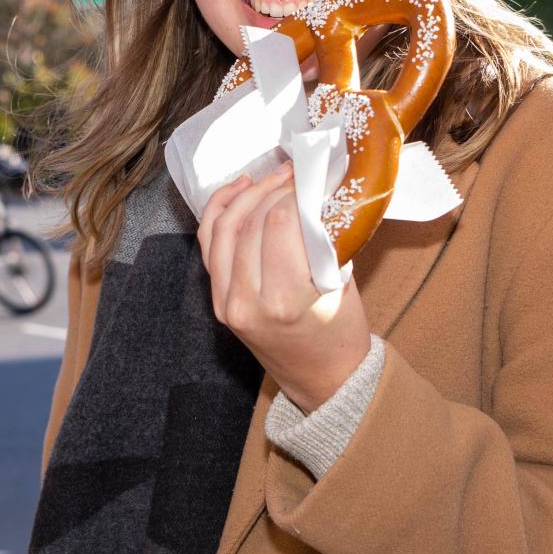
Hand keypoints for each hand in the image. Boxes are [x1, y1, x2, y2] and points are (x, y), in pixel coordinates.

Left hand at [197, 163, 372, 412]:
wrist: (324, 380)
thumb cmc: (342, 331)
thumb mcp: (342, 281)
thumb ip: (323, 237)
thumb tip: (314, 186)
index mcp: (284, 301)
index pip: (279, 224)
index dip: (293, 193)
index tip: (309, 178)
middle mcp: (248, 302)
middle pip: (251, 223)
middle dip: (274, 190)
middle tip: (295, 174)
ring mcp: (227, 303)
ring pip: (225, 229)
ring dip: (248, 195)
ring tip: (271, 176)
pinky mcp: (218, 301)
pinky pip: (210, 246)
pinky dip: (220, 211)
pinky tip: (240, 189)